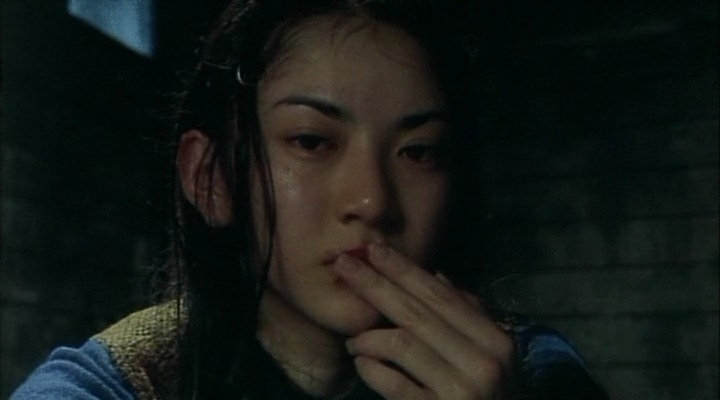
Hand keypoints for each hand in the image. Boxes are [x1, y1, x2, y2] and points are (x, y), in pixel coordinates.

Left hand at [334, 243, 514, 399]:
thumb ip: (467, 316)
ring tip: (353, 339)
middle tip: (345, 265)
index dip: (405, 271)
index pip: (442, 297)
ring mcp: (462, 392)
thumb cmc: (490, 397)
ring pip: (402, 344)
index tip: (374, 249)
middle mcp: (483, 362)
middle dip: (377, 285)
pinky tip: (362, 363)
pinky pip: (395, 385)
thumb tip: (438, 275)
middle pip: (418, 313)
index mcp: (494, 340)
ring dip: (369, 336)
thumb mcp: (491, 355)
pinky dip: (373, 370)